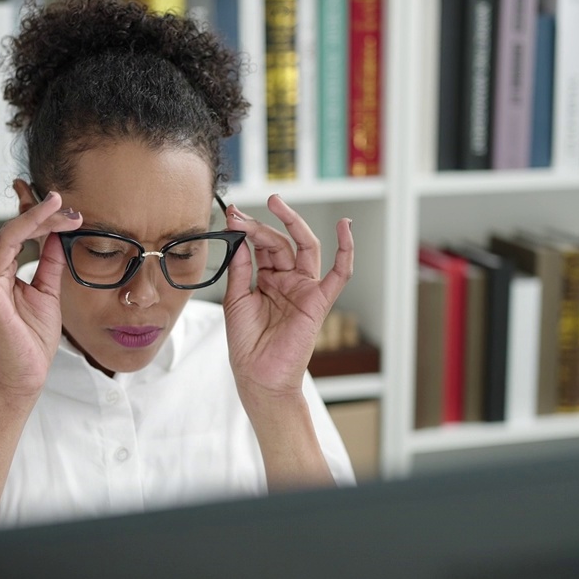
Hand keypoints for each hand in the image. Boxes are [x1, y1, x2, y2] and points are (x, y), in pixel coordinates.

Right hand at [0, 192, 81, 398]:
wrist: (25, 375)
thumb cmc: (32, 339)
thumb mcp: (48, 293)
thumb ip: (49, 264)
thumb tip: (57, 235)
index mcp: (5, 272)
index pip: (23, 236)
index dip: (45, 220)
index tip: (71, 213)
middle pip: (16, 232)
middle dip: (43, 215)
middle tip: (65, 203)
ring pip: (5, 239)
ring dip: (31, 219)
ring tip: (54, 204)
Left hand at [222, 195, 353, 399]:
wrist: (257, 375)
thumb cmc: (246, 343)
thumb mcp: (236, 299)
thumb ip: (240, 267)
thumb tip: (238, 236)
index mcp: (268, 280)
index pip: (262, 246)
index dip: (247, 229)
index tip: (231, 214)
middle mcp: (288, 281)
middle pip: (280, 242)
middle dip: (261, 224)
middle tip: (242, 212)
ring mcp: (305, 288)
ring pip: (305, 247)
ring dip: (292, 223)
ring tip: (276, 203)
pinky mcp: (319, 301)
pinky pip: (339, 273)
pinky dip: (346, 250)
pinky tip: (345, 227)